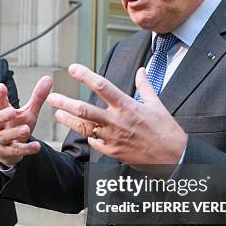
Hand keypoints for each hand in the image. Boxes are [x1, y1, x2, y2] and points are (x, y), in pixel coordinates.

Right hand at [0, 76, 52, 165]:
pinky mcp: (9, 152)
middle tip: (12, 112)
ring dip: (15, 133)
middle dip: (3, 115)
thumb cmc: (17, 126)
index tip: (1, 87)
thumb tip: (48, 78)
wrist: (10, 151)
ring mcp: (3, 140)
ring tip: (26, 129)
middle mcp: (0, 126)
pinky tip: (36, 146)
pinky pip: (16, 151)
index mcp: (4, 113)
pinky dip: (26, 149)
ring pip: (5, 136)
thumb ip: (37, 97)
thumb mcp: (28, 112)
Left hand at [47, 63, 187, 166]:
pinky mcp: (113, 152)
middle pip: (85, 110)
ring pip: (84, 128)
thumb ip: (145, 86)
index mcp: (128, 106)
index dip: (85, 76)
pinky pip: (95, 143)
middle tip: (52, 97)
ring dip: (69, 120)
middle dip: (65, 103)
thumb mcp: (157, 105)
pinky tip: (84, 133)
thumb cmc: (166, 130)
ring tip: (58, 114)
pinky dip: (89, 137)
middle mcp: (117, 121)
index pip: (102, 86)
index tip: (73, 68)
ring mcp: (113, 138)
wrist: (173, 157)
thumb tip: (141, 70)